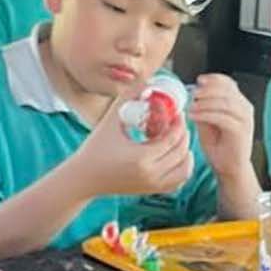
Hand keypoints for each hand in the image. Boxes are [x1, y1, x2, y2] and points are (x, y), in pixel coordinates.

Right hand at [74, 98, 193, 197]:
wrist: (84, 178)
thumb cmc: (94, 149)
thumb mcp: (111, 120)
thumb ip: (128, 97)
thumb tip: (145, 80)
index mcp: (142, 158)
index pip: (173, 138)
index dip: (179, 123)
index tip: (177, 112)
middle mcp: (151, 175)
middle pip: (181, 152)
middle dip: (183, 134)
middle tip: (178, 121)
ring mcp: (153, 185)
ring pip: (185, 169)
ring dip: (186, 151)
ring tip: (177, 138)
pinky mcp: (151, 190)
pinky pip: (178, 181)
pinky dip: (182, 168)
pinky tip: (174, 155)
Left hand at [190, 74, 254, 179]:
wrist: (230, 168)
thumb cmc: (219, 146)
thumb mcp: (208, 121)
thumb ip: (204, 107)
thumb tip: (192, 93)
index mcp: (239, 103)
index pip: (229, 83)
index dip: (213, 79)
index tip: (199, 80)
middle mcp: (245, 109)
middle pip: (227, 90)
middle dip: (207, 90)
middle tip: (192, 94)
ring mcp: (245, 120)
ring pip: (225, 102)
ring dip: (205, 102)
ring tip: (191, 107)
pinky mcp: (241, 131)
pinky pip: (222, 117)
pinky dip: (206, 114)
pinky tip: (194, 116)